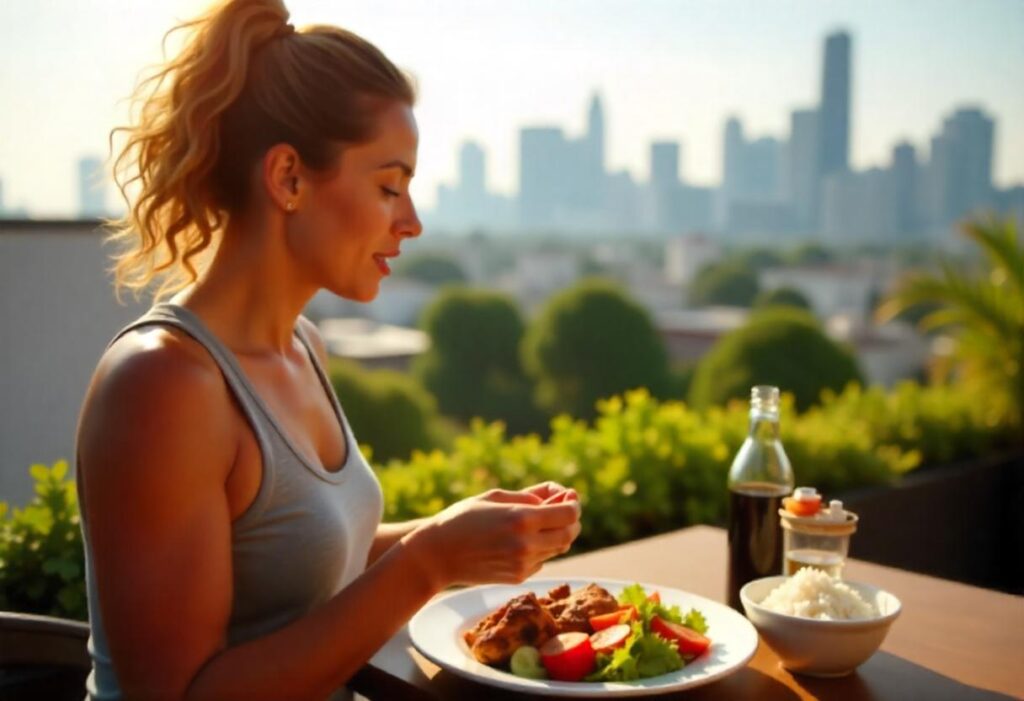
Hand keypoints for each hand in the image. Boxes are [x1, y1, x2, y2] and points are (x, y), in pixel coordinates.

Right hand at [407, 485, 581, 587]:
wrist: (437, 555)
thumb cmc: (462, 518)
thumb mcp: (495, 497)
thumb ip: (530, 496)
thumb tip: (558, 497)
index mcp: (521, 519)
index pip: (568, 514)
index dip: (574, 505)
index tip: (570, 498)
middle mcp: (526, 544)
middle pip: (569, 534)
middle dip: (572, 521)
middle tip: (565, 510)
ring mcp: (522, 564)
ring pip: (557, 549)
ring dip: (557, 534)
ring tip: (542, 522)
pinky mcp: (517, 577)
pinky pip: (541, 560)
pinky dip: (541, 549)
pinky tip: (522, 540)